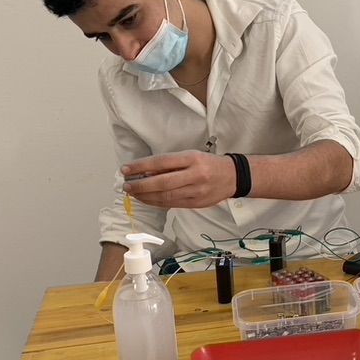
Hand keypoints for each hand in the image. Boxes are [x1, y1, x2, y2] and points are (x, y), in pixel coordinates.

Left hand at [122, 151, 236, 208]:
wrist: (232, 177)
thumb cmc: (209, 164)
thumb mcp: (192, 155)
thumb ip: (171, 163)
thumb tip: (145, 171)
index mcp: (193, 158)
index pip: (162, 162)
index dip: (141, 166)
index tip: (127, 169)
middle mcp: (195, 175)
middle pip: (162, 183)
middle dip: (140, 185)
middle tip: (126, 185)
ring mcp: (196, 191)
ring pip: (165, 196)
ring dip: (145, 196)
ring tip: (133, 193)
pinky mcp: (196, 203)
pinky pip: (172, 204)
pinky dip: (156, 202)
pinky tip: (146, 199)